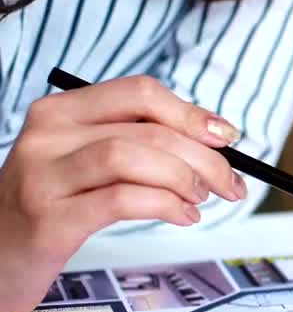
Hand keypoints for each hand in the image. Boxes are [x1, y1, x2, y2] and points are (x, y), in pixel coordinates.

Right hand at [0, 76, 246, 311]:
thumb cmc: (54, 204)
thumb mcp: (87, 160)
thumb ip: (139, 140)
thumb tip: (214, 135)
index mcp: (60, 111)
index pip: (139, 92)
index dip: (191, 112)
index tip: (226, 137)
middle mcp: (47, 136)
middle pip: (146, 129)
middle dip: (204, 157)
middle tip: (229, 183)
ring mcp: (43, 177)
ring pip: (132, 156)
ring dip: (183, 178)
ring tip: (200, 199)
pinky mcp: (48, 219)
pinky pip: (121, 200)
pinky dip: (165, 206)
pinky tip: (183, 217)